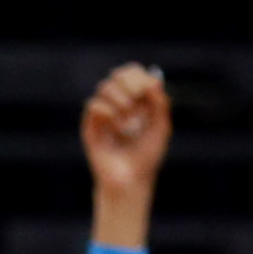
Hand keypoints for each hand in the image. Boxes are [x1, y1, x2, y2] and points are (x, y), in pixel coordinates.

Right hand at [81, 65, 170, 246]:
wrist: (131, 180)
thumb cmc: (147, 156)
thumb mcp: (161, 127)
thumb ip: (160, 103)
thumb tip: (154, 80)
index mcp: (135, 100)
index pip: (132, 73)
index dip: (138, 76)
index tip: (148, 90)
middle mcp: (117, 103)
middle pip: (117, 74)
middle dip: (129, 84)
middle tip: (137, 100)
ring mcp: (103, 114)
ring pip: (104, 87)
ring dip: (120, 100)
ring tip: (128, 123)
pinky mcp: (90, 125)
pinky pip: (94, 104)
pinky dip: (108, 112)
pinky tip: (117, 128)